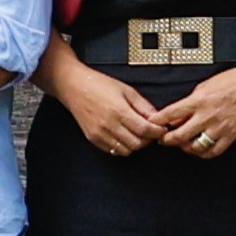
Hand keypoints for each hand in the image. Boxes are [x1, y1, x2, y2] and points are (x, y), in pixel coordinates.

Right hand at [51, 66, 170, 157]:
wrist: (74, 87)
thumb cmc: (99, 84)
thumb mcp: (126, 90)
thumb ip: (143, 106)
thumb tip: (158, 118)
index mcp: (119, 110)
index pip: (145, 130)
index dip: (157, 132)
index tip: (162, 129)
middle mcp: (109, 125)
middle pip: (137, 143)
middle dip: (148, 139)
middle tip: (151, 132)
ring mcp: (100, 134)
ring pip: (126, 150)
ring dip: (135, 144)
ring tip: (137, 134)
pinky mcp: (93, 139)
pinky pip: (113, 151)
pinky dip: (123, 147)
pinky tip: (124, 136)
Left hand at [156, 58, 235, 156]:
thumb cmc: (231, 81)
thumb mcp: (205, 85)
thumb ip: (190, 101)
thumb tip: (178, 115)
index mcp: (199, 100)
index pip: (171, 114)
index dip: (158, 121)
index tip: (151, 124)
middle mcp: (207, 116)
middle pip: (179, 135)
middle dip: (167, 139)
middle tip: (163, 139)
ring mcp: (219, 128)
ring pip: (195, 147)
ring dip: (184, 147)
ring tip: (181, 144)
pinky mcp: (230, 136)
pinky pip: (212, 151)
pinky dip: (203, 153)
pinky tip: (198, 148)